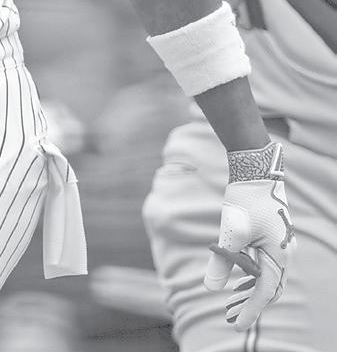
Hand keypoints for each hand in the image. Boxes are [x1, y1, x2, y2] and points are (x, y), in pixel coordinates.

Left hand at [204, 141, 293, 331]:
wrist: (256, 169)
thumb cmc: (245, 199)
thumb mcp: (231, 232)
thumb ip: (222, 261)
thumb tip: (210, 288)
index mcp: (278, 255)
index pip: (265, 292)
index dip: (251, 311)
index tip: (237, 326)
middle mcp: (284, 253)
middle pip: (269, 288)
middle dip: (251, 304)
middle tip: (231, 317)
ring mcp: (281, 245)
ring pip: (268, 276)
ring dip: (251, 290)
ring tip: (233, 303)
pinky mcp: (274, 237)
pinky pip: (266, 264)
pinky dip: (253, 275)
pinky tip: (239, 278)